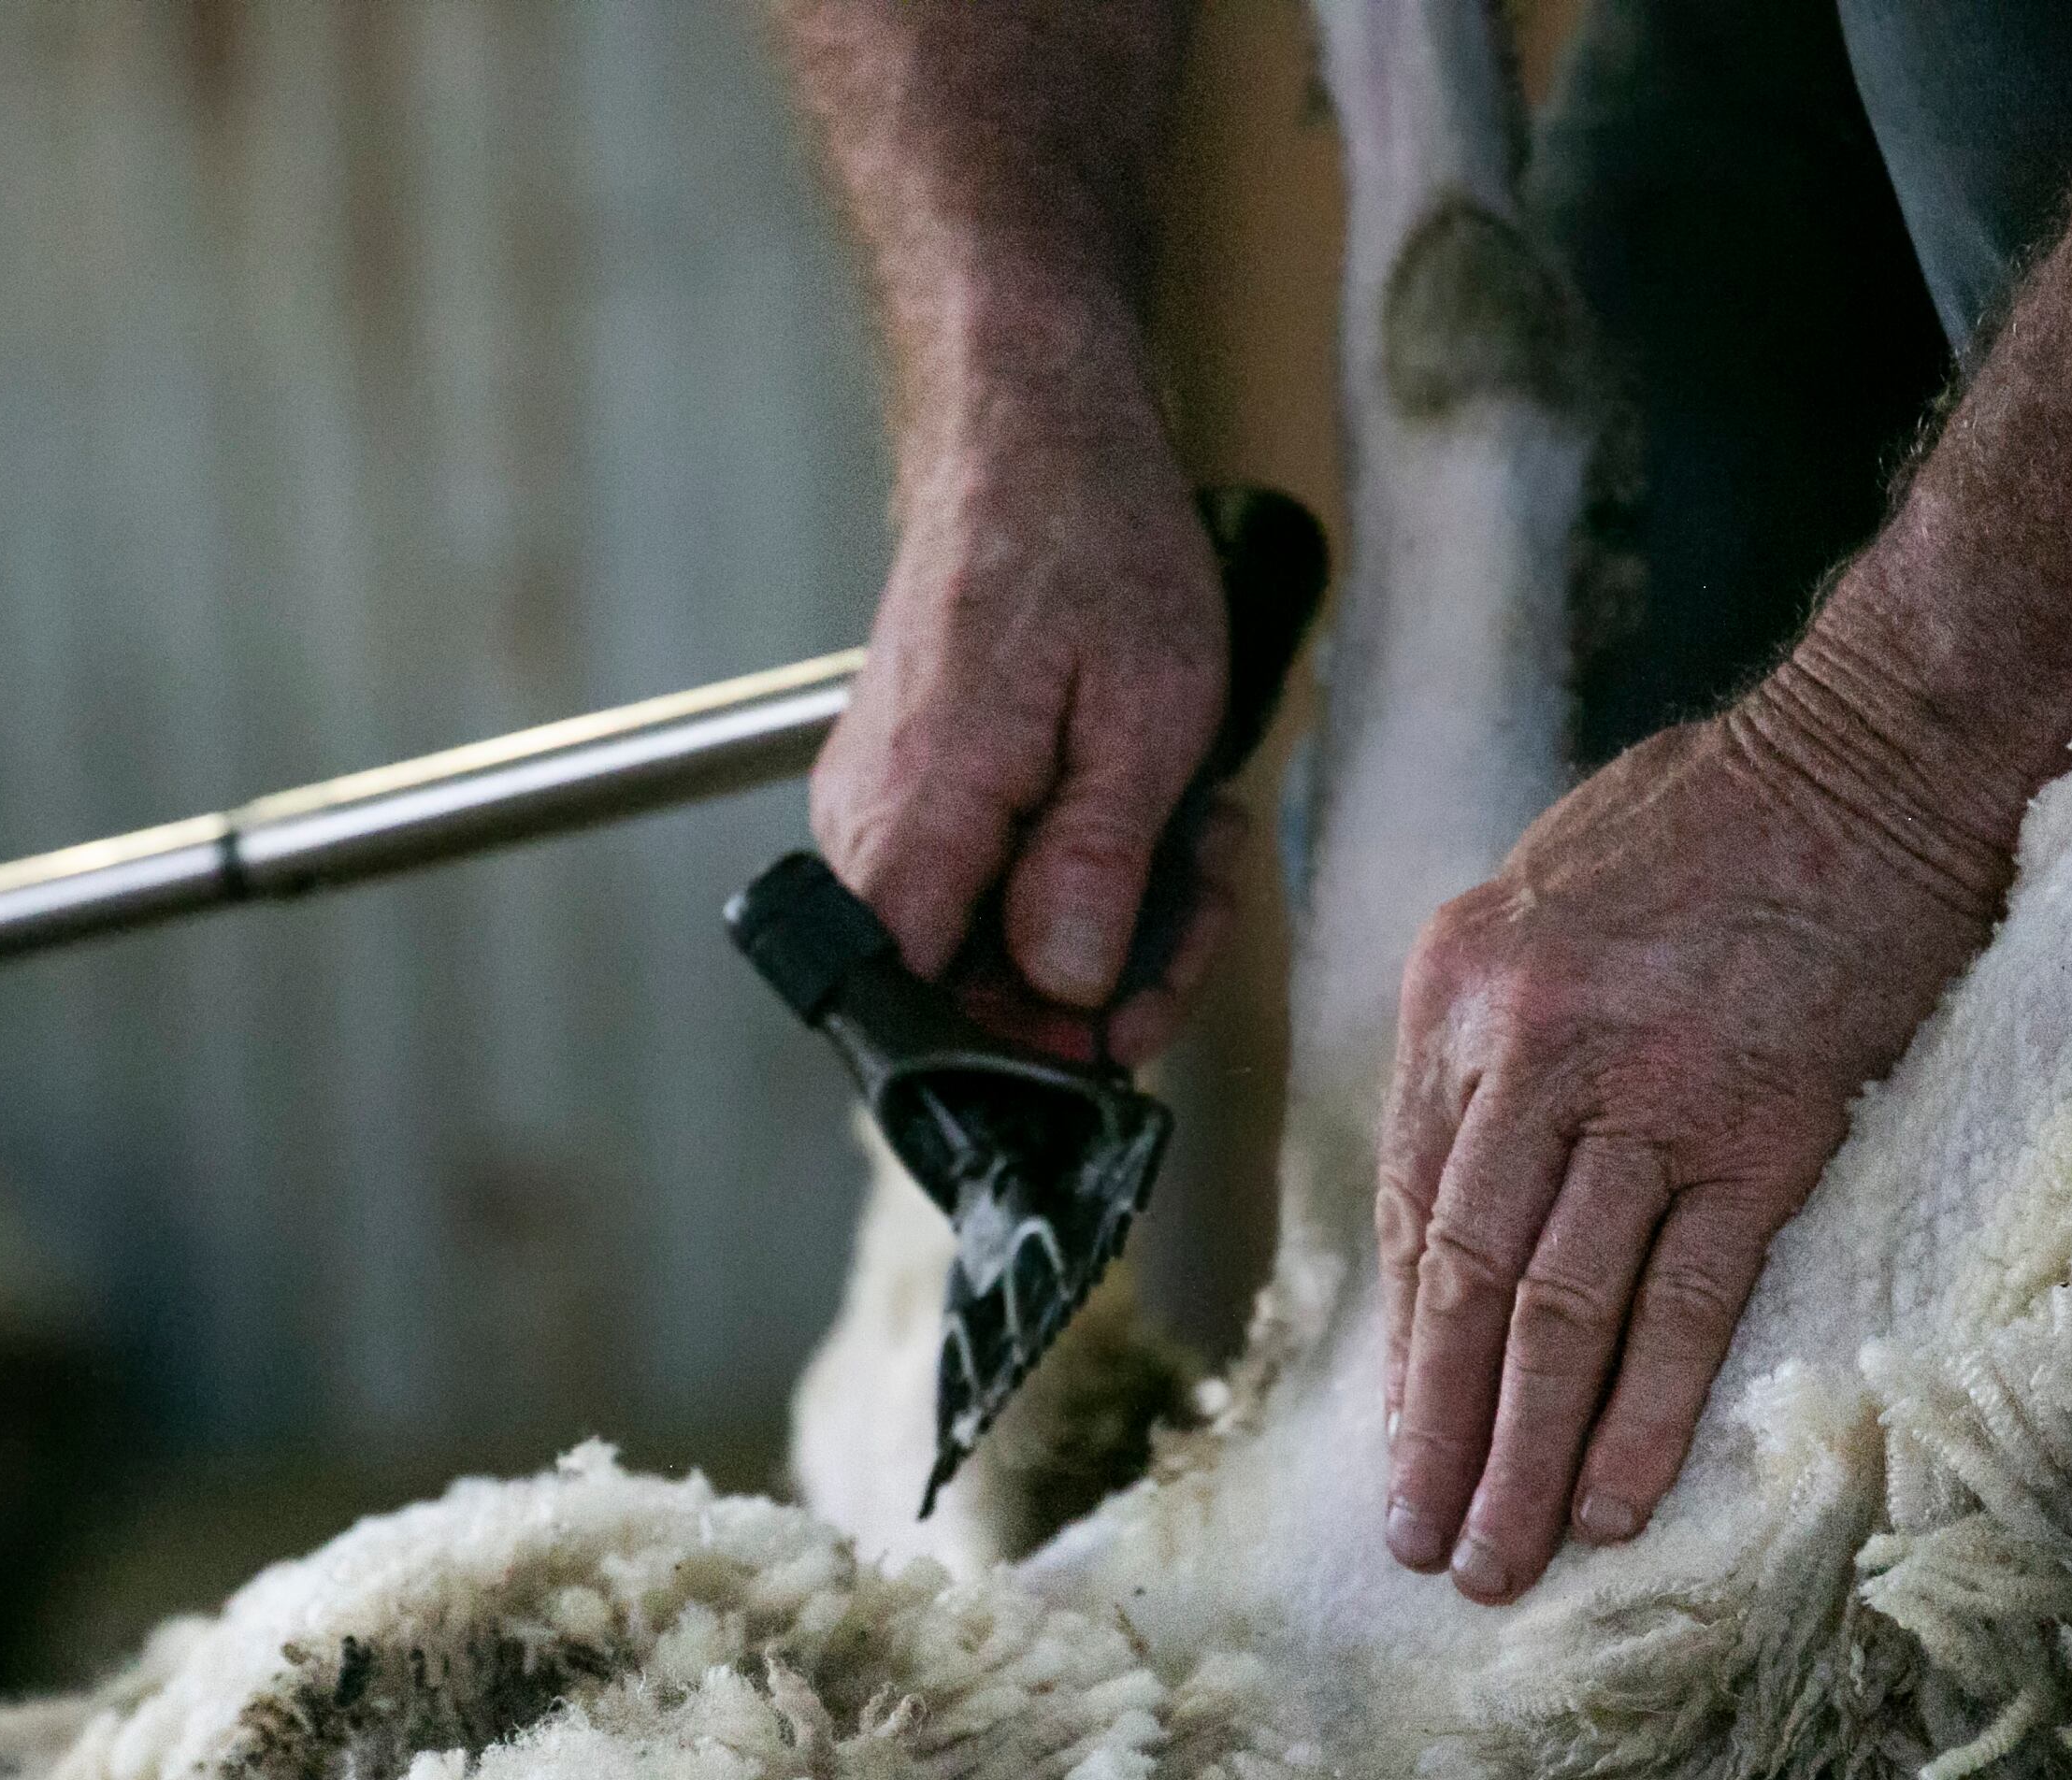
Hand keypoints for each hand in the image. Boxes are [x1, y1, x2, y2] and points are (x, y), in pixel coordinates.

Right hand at [810, 358, 1234, 1067]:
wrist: (1029, 434)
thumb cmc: (1088, 546)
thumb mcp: (1145, 716)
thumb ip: (1098, 869)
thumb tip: (1069, 991)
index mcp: (914, 827)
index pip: (933, 1026)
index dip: (1037, 1054)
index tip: (1130, 1025)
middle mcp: (869, 835)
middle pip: (978, 996)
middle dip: (1110, 975)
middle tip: (1202, 894)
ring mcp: (882, 814)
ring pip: (999, 943)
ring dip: (1113, 914)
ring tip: (1191, 829)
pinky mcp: (910, 791)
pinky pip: (992, 879)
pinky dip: (1079, 863)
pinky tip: (1140, 803)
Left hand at [1375, 687, 2013, 1601]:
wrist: (1877, 743)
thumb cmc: (1713, 813)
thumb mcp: (1539, 888)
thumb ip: (1495, 1025)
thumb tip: (1466, 1162)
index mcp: (1450, 990)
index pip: (1406, 1204)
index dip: (1403, 1340)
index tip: (1400, 1437)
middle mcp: (1521, 1045)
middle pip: (1457, 1276)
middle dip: (1435, 1428)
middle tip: (1418, 1546)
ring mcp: (1640, 1090)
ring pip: (1553, 1310)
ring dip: (1522, 1451)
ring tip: (1499, 1562)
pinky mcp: (1760, 1126)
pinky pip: (1683, 1298)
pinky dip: (1646, 1409)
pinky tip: (1614, 1499)